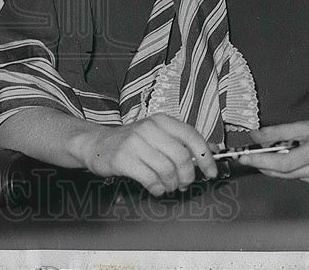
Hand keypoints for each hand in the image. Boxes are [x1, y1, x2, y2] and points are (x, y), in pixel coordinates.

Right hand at [77, 114, 218, 196]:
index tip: (211, 171)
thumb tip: (212, 151)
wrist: (96, 143)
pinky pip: (151, 179)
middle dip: (187, 176)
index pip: (191, 136)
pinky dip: (158, 188)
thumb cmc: (131, 142)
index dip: (206, 156)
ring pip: (167, 170)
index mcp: (161, 121)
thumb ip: (181, 142)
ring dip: (172, 184)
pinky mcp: (123, 159)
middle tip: (183, 183)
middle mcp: (148, 128)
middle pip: (181, 157)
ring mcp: (134, 143)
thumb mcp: (156, 134)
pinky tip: (156, 187)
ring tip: (167, 185)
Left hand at [239, 119, 308, 185]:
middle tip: (247, 154)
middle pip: (281, 172)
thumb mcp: (307, 125)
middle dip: (262, 164)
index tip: (243, 157)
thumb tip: (255, 135)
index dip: (260, 161)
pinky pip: (298, 177)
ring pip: (288, 176)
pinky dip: (289, 168)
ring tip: (271, 151)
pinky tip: (293, 157)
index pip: (281, 163)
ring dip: (275, 165)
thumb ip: (280, 131)